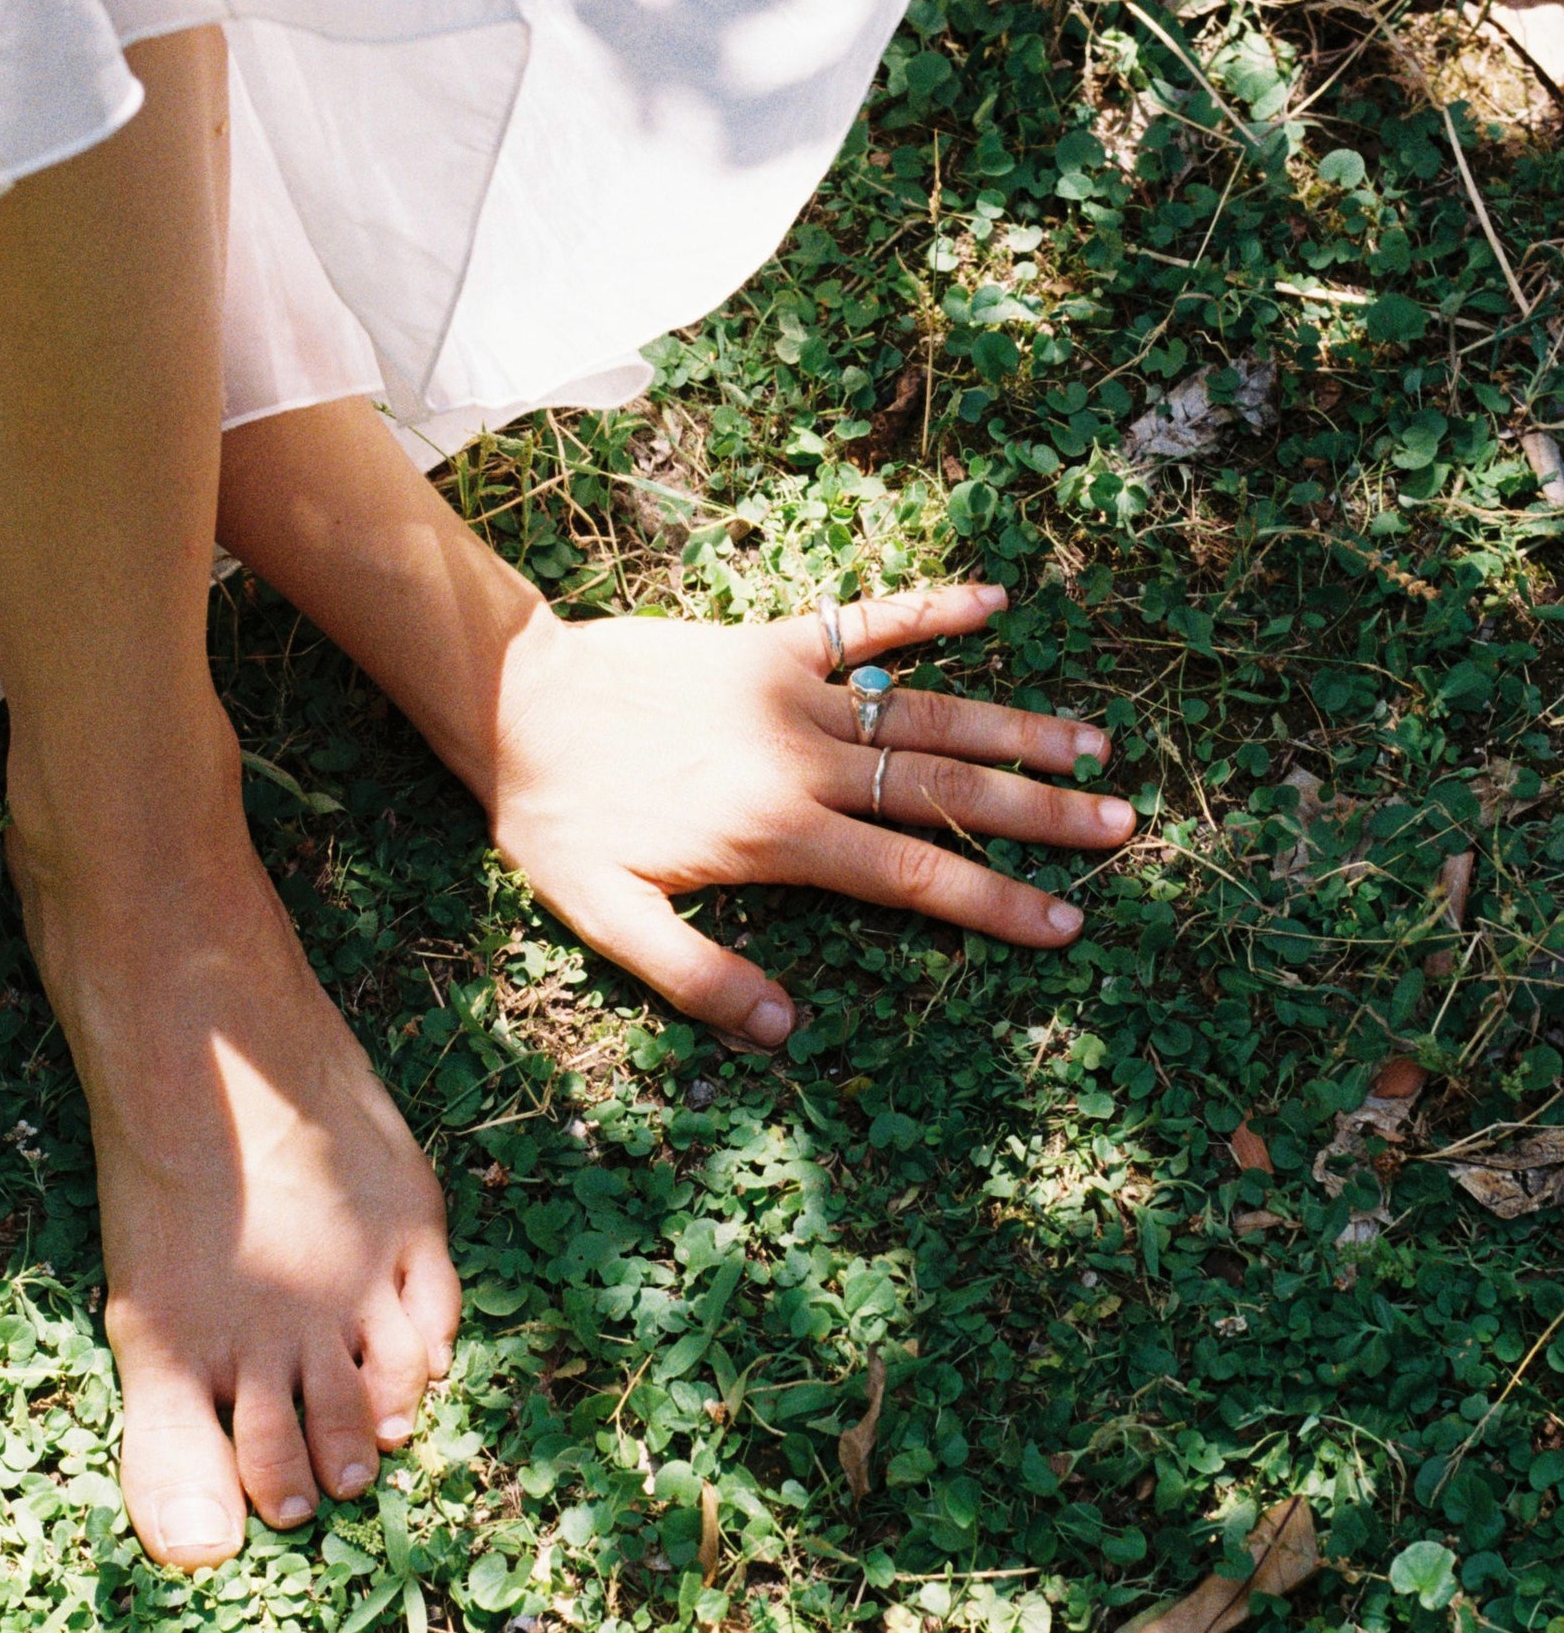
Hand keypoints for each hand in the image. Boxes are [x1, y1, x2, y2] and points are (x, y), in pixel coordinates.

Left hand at [488, 584, 1134, 1049]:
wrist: (513, 702)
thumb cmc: (558, 817)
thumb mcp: (607, 917)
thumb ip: (699, 975)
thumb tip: (786, 1032)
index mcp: (778, 837)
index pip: (910, 877)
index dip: (992, 902)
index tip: (1066, 922)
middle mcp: (804, 763)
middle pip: (944, 792)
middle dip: (1038, 814)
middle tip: (1119, 826)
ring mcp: (792, 695)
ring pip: (926, 713)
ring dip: (1013, 728)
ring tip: (1093, 744)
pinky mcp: (770, 643)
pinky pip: (864, 622)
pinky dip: (928, 608)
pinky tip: (996, 600)